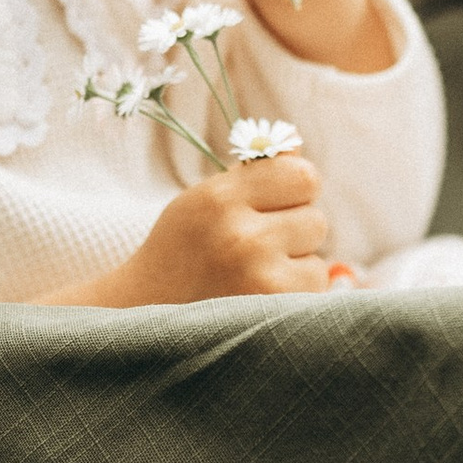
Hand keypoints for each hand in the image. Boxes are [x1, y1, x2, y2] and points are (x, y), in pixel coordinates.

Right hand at [70, 154, 333, 306]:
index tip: (278, 204)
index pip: (302, 174)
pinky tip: (259, 298)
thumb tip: (297, 145)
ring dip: (296, 266)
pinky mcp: (272, 310)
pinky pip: (314, 288)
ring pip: (318, 257)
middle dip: (294, 233)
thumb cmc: (183, 252)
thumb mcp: (205, 201)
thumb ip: (253, 173)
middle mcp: (239, 236)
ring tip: (254, 276)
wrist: (144, 317)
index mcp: (219, 199)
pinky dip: (295, 294)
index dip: (296, 190)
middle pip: (315, 218)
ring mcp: (257, 276)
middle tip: (255, 249)